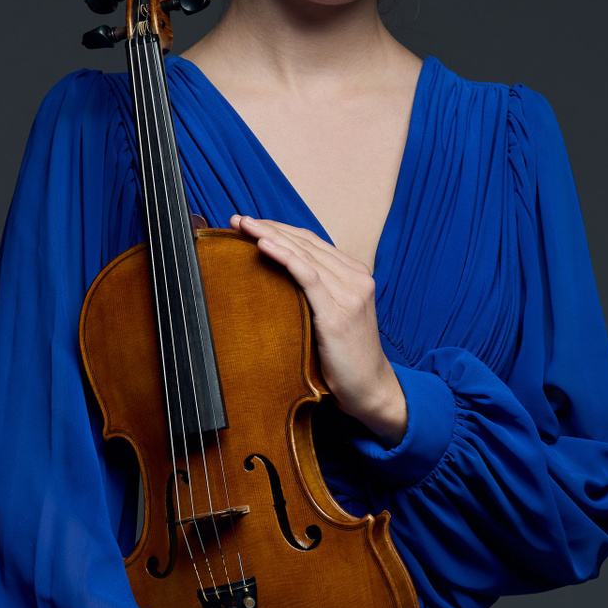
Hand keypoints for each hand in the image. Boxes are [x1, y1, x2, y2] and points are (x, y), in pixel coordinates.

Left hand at [230, 215, 407, 443]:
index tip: (250, 223)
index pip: (312, 243)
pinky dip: (285, 257)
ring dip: (270, 236)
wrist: (369, 388)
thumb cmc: (345, 356)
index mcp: (355, 275)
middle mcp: (356, 279)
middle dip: (269, 227)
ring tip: (243, 226)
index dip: (280, 229)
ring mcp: (350, 295)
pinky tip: (264, 245)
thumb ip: (316, 293)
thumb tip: (278, 279)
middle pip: (306, 243)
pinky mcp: (338, 313)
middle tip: (238, 219)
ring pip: (305, 254)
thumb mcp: (332, 316)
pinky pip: (308, 276)